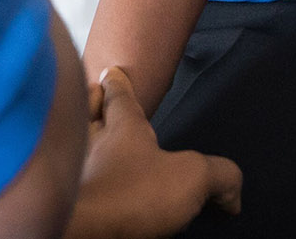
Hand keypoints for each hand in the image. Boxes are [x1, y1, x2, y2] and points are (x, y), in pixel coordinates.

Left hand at [64, 69, 241, 238]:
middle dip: (90, 101)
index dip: (118, 83)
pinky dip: (71, 171)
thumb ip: (218, 173)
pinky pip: (64, 173)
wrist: (81, 228)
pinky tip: (84, 182)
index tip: (114, 73)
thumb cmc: (125, 194)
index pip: (119, 96)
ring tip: (88, 137)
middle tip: (94, 94)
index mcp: (122, 128)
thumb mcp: (191, 177)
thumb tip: (233, 190)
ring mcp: (71, 167)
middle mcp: (89, 141)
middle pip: (85, 110)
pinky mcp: (62, 196)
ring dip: (79, 134)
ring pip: (71, 139)